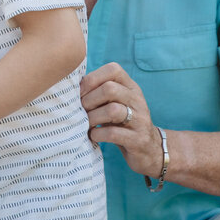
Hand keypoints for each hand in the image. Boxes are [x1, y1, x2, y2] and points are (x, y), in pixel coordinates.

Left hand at [79, 62, 163, 177]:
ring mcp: (140, 120)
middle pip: (110, 89)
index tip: (80, 93)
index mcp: (131, 87)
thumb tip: (69, 85)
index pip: (113, 69)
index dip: (92, 79)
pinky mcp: (138, 140)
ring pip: (113, 110)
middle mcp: (137, 100)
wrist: (150, 150)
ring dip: (92, 118)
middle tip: (81, 111)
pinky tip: (93, 136)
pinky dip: (97, 134)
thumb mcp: (114, 103)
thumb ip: (99, 92)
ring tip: (86, 124)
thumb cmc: (122, 124)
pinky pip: (114, 133)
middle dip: (89, 100)